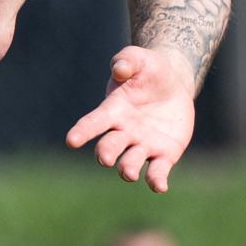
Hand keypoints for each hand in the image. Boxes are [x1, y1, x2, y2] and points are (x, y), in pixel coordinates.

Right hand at [68, 47, 201, 192]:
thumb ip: (127, 60)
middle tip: (106, 158)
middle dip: (106, 153)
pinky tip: (160, 186)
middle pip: (109, 147)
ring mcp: (142, 145)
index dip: (82, 132)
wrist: (173, 83)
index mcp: (113, 111)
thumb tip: (119, 69)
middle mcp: (123, 132)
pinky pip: (157, 171)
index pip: (93, 123)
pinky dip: (156, 180)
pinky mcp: (164, 154)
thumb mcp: (139, 58)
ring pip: (130, 163)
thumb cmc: (149, 70)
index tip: (71, 141)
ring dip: (128, 169)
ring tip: (129, 173)